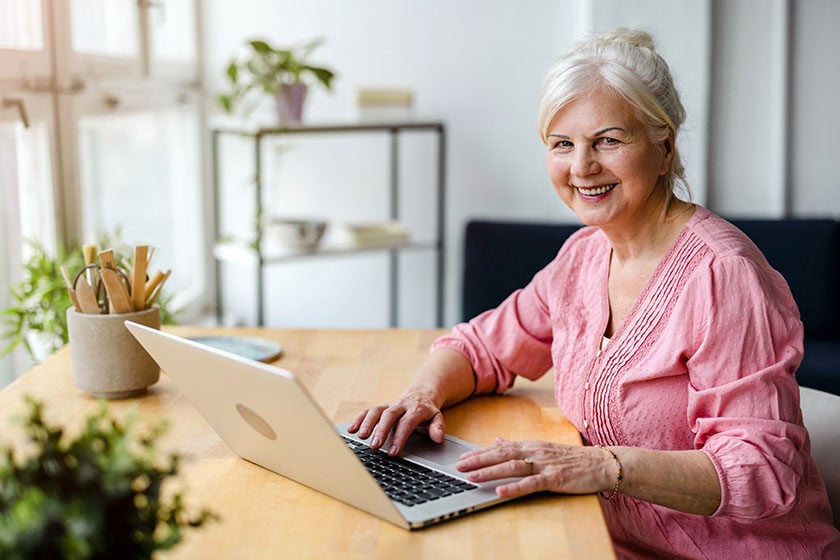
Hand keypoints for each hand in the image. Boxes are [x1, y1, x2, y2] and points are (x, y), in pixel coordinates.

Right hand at [347, 390, 446, 455]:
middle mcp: (401, 405)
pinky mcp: (380, 407)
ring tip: (360, 437)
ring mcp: (389, 405)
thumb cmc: (427, 412)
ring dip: (367, 423)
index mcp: (416, 409)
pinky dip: (359, 419)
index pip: (407, 423)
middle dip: (381, 430)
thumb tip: (438, 437)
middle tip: (374, 446)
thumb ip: (438, 427)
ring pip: (376, 411)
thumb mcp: (437, 418)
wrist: (421, 394)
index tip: (393, 451)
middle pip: (389, 415)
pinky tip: (351, 429)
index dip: (400, 437)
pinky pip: (368, 410)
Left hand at [456, 437, 616, 497]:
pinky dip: (514, 487)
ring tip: (472, 477)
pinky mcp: (555, 478)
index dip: (479, 453)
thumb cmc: (572, 458)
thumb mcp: (542, 448)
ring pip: (512, 467)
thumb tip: (497, 441)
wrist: (602, 463)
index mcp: (531, 445)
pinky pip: (531, 484)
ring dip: (490, 472)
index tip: (462, 458)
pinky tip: (500, 491)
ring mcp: (545, 465)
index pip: (500, 448)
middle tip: (458, 466)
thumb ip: (518, 446)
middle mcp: (535, 452)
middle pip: (502, 455)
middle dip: (478, 461)